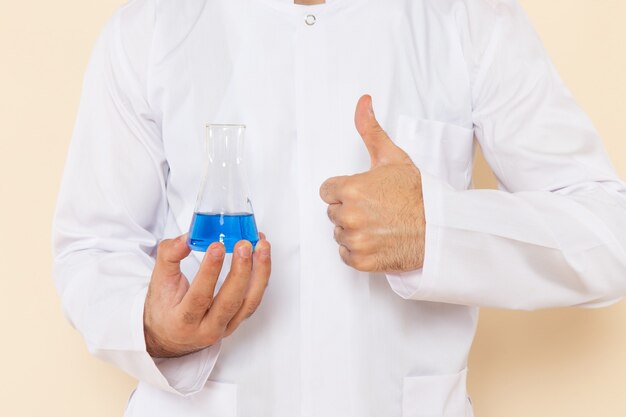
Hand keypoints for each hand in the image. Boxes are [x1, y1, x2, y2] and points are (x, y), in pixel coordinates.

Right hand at [144, 233, 270, 357]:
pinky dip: (261, 277)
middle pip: (230, 302)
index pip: (199, 297)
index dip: (210, 271)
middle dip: (241, 271)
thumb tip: (187, 238)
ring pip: (249, 302)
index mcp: (183, 320)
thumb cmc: (164, 307)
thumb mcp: (158, 280)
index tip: (217, 246)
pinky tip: (262, 257)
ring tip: (262, 247)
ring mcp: (225, 327)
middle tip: (244, 245)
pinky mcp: (237, 321)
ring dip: (260, 272)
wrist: (170, 335)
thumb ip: (169, 255)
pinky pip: (254, 300)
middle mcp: (207, 329)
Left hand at [319, 95, 424, 272]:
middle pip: (333, 213)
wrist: (441, 227)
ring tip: (379, 225)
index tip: (363, 194)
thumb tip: (362, 102)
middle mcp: (349, 216)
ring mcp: (356, 241)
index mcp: (350, 189)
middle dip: (349, 211)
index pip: (327, 191)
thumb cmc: (418, 193)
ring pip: (340, 234)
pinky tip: (378, 241)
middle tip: (376, 209)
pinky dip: (359, 252)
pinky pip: (346, 256)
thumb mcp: (393, 158)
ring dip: (354, 232)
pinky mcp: (362, 261)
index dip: (344, 191)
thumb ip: (370, 131)